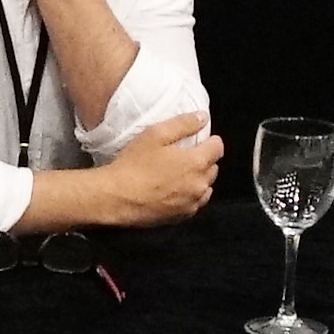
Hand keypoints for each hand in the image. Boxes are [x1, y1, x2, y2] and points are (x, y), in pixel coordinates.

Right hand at [86, 112, 221, 225]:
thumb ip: (183, 124)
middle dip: (205, 160)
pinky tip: (176, 192)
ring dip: (199, 180)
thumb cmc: (134, 164)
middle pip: (213, 168)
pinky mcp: (181, 217)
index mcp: (197, 162)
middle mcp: (200, 184)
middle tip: (186, 156)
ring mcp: (192, 202)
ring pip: (206, 188)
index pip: (218, 148)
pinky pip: (194, 204)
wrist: (115, 198)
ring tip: (181, 174)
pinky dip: (191, 196)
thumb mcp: (155, 134)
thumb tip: (203, 117)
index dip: (210, 141)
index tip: (201, 139)